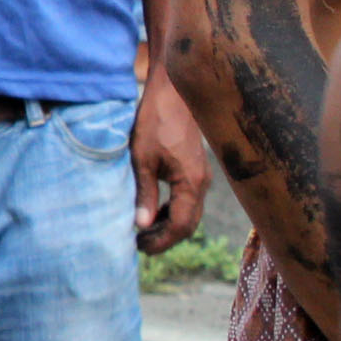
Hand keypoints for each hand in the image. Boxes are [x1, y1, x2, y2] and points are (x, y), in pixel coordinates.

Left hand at [132, 73, 210, 252]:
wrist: (172, 93)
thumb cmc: (155, 122)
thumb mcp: (142, 159)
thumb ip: (144, 193)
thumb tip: (141, 225)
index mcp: (190, 183)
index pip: (180, 226)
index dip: (161, 241)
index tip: (139, 247)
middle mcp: (201, 183)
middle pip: (188, 224)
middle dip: (165, 238)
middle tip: (139, 244)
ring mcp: (201, 176)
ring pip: (189, 213)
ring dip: (168, 225)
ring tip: (142, 230)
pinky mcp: (195, 169)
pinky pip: (187, 199)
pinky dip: (171, 210)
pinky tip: (153, 210)